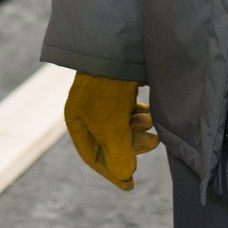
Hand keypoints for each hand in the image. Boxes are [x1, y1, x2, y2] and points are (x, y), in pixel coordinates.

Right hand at [63, 73, 158, 189]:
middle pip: (110, 141)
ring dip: (137, 130)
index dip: (112, 172)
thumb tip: (125, 176)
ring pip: (122, 126)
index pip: (93, 156)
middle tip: (150, 142)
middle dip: (131, 146)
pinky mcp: (118, 87)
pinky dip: (139, 116)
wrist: (116, 43)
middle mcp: (87, 111)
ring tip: (150, 123)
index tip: (130, 184)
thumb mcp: (112, 125)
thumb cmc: (109, 87)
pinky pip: (128, 111)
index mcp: (77, 121)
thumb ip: (119, 154)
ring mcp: (103, 98)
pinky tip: (147, 112)